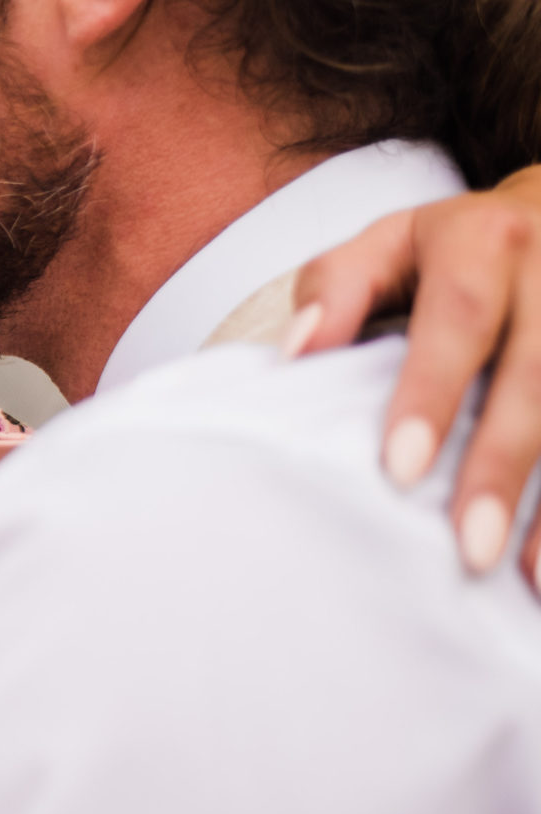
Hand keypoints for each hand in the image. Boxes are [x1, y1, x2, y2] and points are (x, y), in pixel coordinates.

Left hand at [288, 164, 540, 584]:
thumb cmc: (450, 248)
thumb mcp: (386, 243)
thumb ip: (337, 288)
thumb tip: (297, 352)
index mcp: (483, 238)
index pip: (458, 318)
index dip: (432, 392)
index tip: (399, 468)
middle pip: (535, 373)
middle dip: (503, 463)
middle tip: (471, 546)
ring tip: (530, 575)